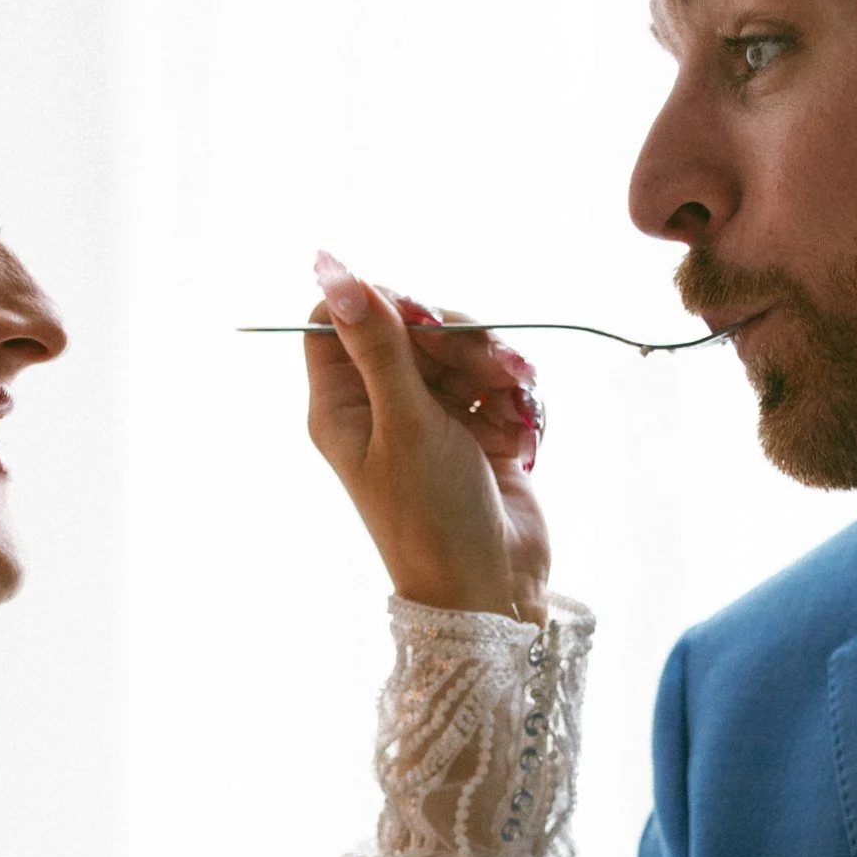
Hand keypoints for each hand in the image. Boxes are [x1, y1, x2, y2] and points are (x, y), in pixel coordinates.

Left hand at [303, 257, 547, 622]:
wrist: (492, 590)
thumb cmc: (432, 517)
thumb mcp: (404, 423)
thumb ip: (378, 344)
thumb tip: (332, 266)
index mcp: (342, 404)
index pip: (340, 318)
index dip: (382, 303)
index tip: (423, 318)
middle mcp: (382, 404)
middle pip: (413, 326)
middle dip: (459, 337)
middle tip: (492, 366)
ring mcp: (431, 416)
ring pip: (461, 350)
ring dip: (496, 366)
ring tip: (517, 400)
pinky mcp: (478, 429)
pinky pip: (496, 381)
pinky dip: (515, 396)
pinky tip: (524, 427)